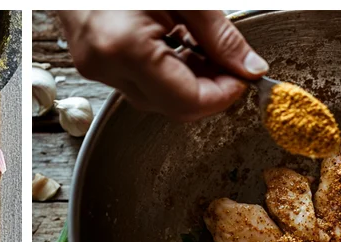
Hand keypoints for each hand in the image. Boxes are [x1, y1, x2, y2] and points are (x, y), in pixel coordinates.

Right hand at [56, 11, 268, 121]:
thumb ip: (219, 36)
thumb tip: (247, 67)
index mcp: (126, 47)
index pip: (185, 101)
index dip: (222, 96)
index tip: (243, 79)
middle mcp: (105, 65)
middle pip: (170, 107)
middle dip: (207, 91)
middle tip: (231, 66)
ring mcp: (96, 68)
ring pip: (155, 99)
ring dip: (186, 82)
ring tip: (203, 49)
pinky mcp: (94, 63)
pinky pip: (137, 82)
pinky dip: (164, 72)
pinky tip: (177, 46)